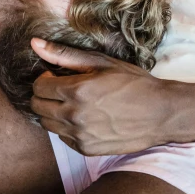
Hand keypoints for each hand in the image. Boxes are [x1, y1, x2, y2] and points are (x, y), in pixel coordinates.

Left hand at [30, 39, 177, 156]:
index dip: (45, 77)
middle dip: (44, 94)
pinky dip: (66, 127)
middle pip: (38, 107)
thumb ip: (63, 54)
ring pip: (47, 125)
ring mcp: (80, 136)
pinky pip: (62, 138)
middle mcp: (75, 116)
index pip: (38, 87)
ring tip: (72, 102)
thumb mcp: (101, 62)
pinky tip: (82, 117)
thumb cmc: (132, 82)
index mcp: (77, 90)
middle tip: (61, 87)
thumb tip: (34, 43)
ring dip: (53, 111)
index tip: (57, 74)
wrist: (160, 113)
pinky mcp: (87, 150)